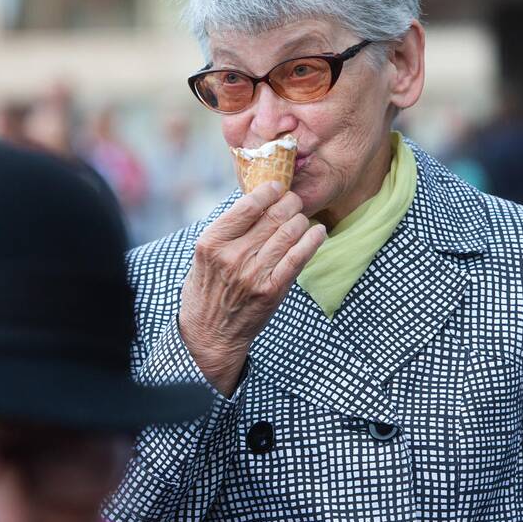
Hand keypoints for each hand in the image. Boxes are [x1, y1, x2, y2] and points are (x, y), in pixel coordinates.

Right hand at [179, 182, 326, 395]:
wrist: (211, 334)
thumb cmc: (207, 290)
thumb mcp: (204, 256)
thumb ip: (227, 232)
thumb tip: (257, 202)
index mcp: (212, 242)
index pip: (247, 205)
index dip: (268, 191)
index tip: (277, 187)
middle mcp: (232, 256)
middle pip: (273, 216)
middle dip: (289, 202)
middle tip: (294, 200)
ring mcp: (254, 274)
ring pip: (289, 233)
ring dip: (300, 220)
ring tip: (301, 218)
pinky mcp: (272, 290)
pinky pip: (299, 257)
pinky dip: (313, 240)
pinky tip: (318, 232)